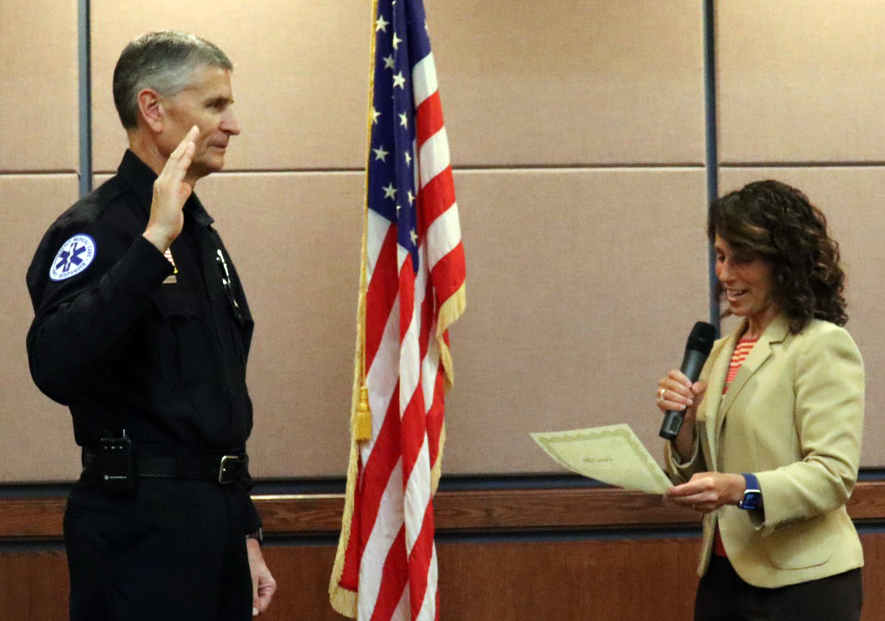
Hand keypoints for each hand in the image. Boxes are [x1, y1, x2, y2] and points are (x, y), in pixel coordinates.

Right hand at [143, 125, 198, 251]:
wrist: (159, 233)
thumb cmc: (168, 221)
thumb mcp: (178, 204)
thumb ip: (182, 193)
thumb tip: (187, 186)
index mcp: (163, 183)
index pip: (174, 162)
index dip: (183, 150)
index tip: (191, 139)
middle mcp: (162, 180)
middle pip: (174, 155)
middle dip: (185, 141)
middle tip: (195, 128)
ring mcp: (164, 182)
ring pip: (176, 158)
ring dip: (186, 144)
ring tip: (195, 132)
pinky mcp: (168, 188)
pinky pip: (178, 168)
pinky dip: (185, 156)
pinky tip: (191, 147)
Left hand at [246, 537, 276, 615]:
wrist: (243, 546)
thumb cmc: (251, 558)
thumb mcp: (252, 579)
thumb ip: (253, 597)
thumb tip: (254, 612)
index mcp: (270, 587)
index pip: (262, 607)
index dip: (253, 608)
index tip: (245, 605)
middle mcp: (264, 588)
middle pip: (257, 605)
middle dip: (249, 602)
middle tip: (242, 594)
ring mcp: (256, 587)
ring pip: (250, 600)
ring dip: (245, 597)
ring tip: (241, 587)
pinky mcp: (249, 585)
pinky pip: (246, 594)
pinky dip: (241, 593)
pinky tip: (238, 587)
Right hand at [656, 369, 706, 459]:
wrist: (690, 412)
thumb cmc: (694, 397)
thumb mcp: (701, 390)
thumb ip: (701, 386)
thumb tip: (694, 388)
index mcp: (673, 377)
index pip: (673, 373)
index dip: (681, 378)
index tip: (690, 385)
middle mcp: (664, 383)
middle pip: (669, 383)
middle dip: (682, 390)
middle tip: (691, 396)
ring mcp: (660, 393)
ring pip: (666, 393)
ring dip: (679, 398)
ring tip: (689, 402)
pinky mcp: (660, 403)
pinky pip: (663, 403)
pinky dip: (673, 405)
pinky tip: (682, 407)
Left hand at [665, 471, 744, 513]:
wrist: (732, 489)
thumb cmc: (716, 479)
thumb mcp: (704, 475)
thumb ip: (691, 482)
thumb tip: (680, 489)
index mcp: (706, 484)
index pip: (688, 489)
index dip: (676, 491)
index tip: (667, 491)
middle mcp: (708, 495)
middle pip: (687, 499)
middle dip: (674, 499)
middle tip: (665, 498)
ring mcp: (709, 504)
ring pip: (689, 506)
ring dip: (678, 504)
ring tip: (669, 501)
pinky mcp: (709, 510)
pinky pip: (695, 509)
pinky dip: (687, 506)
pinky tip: (680, 503)